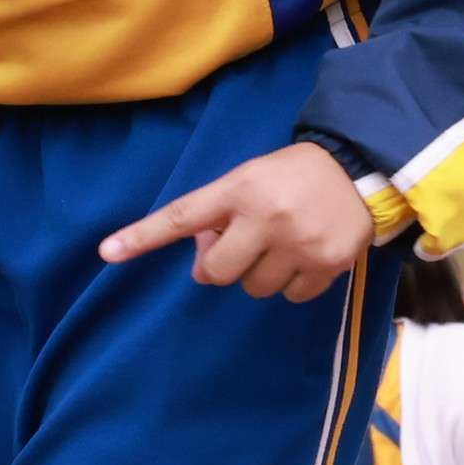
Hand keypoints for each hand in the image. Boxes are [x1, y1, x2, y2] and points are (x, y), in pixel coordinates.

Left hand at [97, 141, 376, 300]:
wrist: (356, 169)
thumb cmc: (288, 177)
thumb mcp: (247, 180)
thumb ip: (218, 217)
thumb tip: (202, 270)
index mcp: (238, 190)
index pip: (182, 216)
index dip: (143, 236)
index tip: (107, 251)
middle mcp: (266, 217)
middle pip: (217, 273)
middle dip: (223, 265)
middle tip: (243, 244)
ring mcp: (299, 243)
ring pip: (255, 288)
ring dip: (260, 273)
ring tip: (281, 244)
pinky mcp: (329, 264)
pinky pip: (292, 296)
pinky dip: (294, 282)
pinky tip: (306, 255)